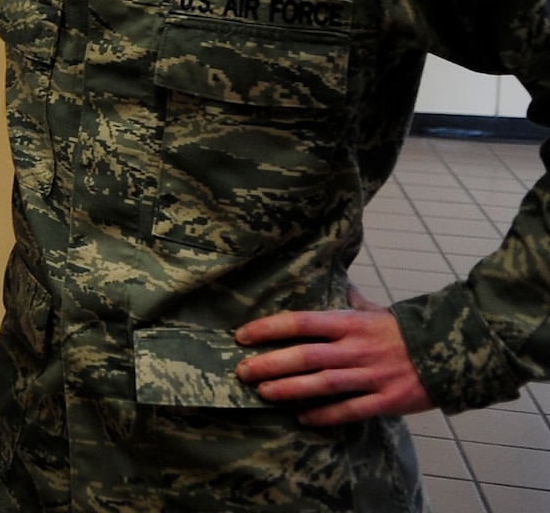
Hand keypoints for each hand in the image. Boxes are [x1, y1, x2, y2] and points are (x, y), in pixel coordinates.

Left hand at [235, 288, 435, 423]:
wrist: (456, 353)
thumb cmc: (406, 332)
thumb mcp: (375, 310)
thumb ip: (350, 300)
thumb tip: (333, 279)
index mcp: (351, 323)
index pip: (301, 322)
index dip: (269, 328)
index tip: (242, 335)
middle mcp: (358, 348)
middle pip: (306, 356)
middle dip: (271, 363)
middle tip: (242, 371)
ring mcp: (372, 376)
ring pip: (324, 384)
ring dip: (291, 390)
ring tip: (263, 393)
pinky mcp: (388, 400)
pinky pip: (351, 410)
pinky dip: (326, 415)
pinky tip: (303, 419)